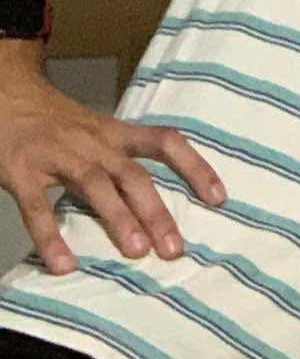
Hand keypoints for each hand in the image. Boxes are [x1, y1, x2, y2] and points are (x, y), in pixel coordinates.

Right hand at [0, 48, 224, 272]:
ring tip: (137, 252)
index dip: (195, 168)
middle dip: (157, 212)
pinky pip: (37, 206)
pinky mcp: (21, 171)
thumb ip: (123, 160)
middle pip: (134, 175)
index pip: (166, 143)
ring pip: (96, 186)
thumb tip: (159, 205)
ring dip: (118, 219)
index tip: (219, 199)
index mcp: (116, 133)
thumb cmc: (59, 123)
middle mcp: (94, 142)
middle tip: (175, 249)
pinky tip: (65, 264)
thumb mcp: (98, 131)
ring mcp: (58, 155)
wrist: (7, 94)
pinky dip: (51, 236)